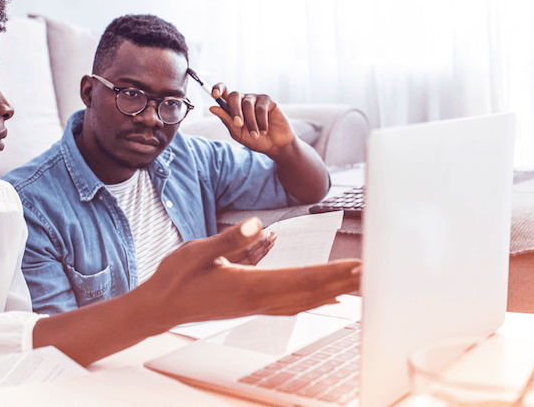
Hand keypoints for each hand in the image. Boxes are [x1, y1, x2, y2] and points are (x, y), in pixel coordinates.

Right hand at [143, 218, 361, 327]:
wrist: (158, 308)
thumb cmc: (175, 278)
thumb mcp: (198, 251)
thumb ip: (231, 239)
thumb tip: (261, 226)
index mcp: (248, 286)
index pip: (300, 278)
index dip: (332, 273)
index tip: (358, 267)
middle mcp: (257, 300)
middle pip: (309, 292)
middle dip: (343, 282)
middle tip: (375, 274)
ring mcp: (255, 306)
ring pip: (303, 300)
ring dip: (333, 291)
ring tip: (359, 285)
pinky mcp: (250, 305)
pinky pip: (290, 304)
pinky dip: (313, 300)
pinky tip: (327, 299)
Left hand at [208, 83, 295, 156]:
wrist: (275, 146)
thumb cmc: (255, 140)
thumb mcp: (237, 133)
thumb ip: (226, 120)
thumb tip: (212, 107)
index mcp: (233, 107)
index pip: (223, 92)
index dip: (218, 89)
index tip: (214, 94)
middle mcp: (243, 100)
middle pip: (234, 95)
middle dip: (235, 110)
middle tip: (239, 124)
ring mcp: (256, 99)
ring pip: (247, 104)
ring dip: (251, 122)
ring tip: (255, 135)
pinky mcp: (268, 100)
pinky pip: (261, 108)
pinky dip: (261, 122)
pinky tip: (264, 131)